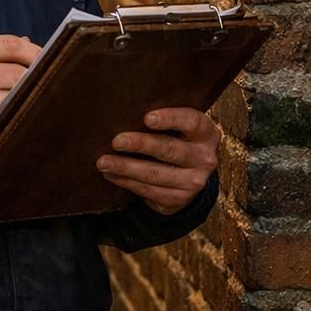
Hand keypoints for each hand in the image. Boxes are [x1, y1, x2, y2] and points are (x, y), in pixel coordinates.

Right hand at [0, 35, 39, 160]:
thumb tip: (29, 45)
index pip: (9, 45)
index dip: (35, 51)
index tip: (49, 58)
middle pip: (18, 73)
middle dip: (34, 79)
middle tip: (44, 84)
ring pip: (15, 98)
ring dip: (25, 101)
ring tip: (28, 102)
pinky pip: (7, 120)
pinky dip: (15, 119)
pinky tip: (15, 119)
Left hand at [96, 108, 219, 214]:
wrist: (192, 176)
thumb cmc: (179, 140)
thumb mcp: (182, 128)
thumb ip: (165, 120)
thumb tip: (126, 110)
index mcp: (206, 134)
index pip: (192, 122)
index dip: (170, 119)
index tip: (147, 118)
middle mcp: (204, 159)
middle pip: (169, 150)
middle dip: (140, 145)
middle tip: (116, 141)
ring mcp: (193, 182)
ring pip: (155, 174)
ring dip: (126, 168)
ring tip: (104, 162)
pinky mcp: (178, 199)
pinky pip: (148, 191)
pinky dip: (126, 182)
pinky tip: (111, 174)